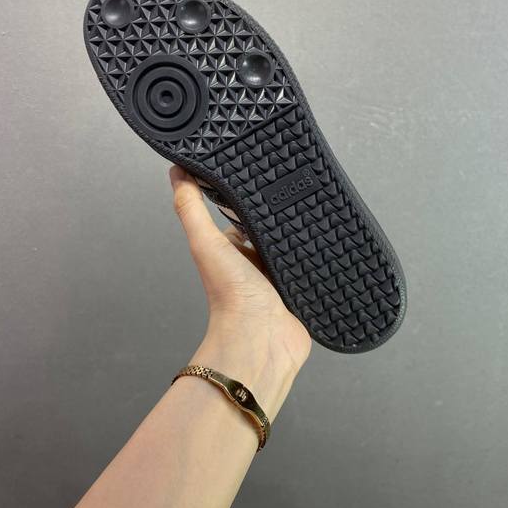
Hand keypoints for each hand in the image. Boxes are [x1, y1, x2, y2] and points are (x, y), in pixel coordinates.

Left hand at [170, 166, 310, 419]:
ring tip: (318, 202)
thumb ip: (190, 209)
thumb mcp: (206, 244)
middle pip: (271, 228)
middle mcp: (255, 262)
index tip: (263, 167)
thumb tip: (175, 171)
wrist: (262, 339)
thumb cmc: (230, 294)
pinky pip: (314, 264)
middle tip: (299, 183)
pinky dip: (321, 252)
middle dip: (283, 211)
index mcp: (231, 250)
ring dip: (304, 230)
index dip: (250, 195)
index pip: (242, 215)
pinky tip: (332, 235)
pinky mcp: (303, 287)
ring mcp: (281, 276)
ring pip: (294, 244)